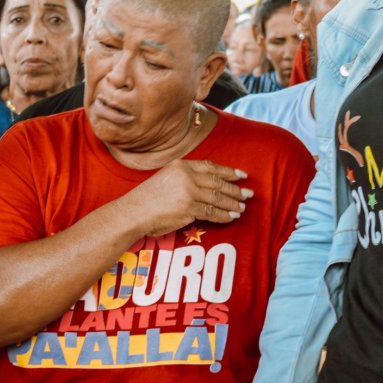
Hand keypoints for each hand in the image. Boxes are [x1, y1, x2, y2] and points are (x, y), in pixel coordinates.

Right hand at [125, 159, 251, 236]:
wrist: (134, 212)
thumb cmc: (147, 198)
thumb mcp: (166, 178)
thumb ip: (185, 178)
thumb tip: (208, 185)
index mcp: (181, 165)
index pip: (211, 167)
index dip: (228, 171)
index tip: (242, 175)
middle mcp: (186, 176)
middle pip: (218, 182)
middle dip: (236, 188)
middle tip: (249, 194)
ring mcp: (189, 192)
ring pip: (218, 198)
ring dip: (233, 203)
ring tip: (242, 207)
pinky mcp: (189, 209)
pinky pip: (213, 212)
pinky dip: (224, 215)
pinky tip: (232, 216)